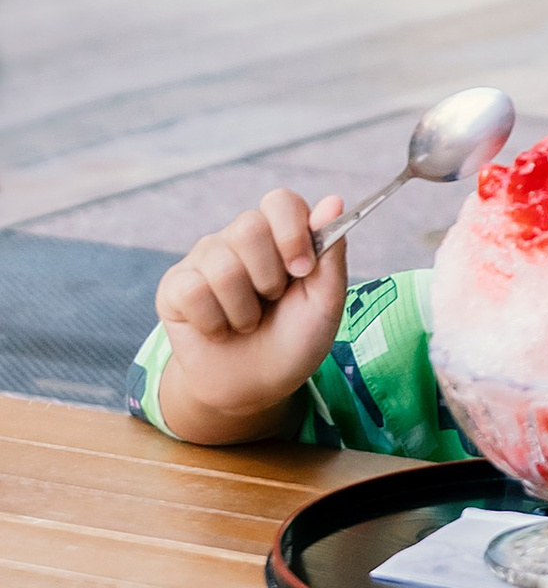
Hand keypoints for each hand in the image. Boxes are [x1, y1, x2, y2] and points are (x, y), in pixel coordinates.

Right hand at [152, 190, 349, 442]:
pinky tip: (219, 330)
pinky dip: (214, 322)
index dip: (292, 233)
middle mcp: (240, 237)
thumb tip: (334, 201)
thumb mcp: (325, 302)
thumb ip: (331, 252)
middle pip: (249, 227)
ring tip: (247, 322)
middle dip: (268, 278)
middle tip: (272, 302)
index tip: (302, 270)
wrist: (255, 386)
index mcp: (280, 233)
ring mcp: (205, 258)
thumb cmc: (295, 339)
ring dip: (243, 309)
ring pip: (221, 264)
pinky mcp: (175, 286)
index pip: (280, 201)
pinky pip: (191, 290)